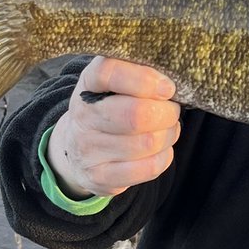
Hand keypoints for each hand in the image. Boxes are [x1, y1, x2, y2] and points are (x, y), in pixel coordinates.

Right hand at [46, 56, 180, 198]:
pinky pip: (149, 168)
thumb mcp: (116, 82)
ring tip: (166, 128)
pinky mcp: (100, 176)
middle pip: (136, 114)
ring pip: (148, 143)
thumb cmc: (109, 107)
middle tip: (171, 110)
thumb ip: (141, 72)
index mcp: (88, 83)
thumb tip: (172, 80)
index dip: (144, 79)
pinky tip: (159, 149)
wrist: (76, 148)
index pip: (108, 72)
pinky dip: (164, 156)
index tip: (167, 87)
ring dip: (169, 134)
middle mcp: (83, 116)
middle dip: (167, 112)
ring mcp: (88, 149)